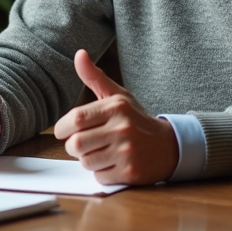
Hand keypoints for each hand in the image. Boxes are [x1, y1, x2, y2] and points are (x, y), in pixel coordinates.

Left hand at [52, 49, 177, 185]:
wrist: (169, 145)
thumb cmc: (135, 119)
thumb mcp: (118, 96)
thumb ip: (94, 77)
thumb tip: (79, 54)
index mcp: (116, 107)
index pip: (76, 119)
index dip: (62, 128)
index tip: (63, 131)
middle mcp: (122, 128)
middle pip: (77, 144)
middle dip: (73, 147)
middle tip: (81, 144)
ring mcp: (127, 152)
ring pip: (86, 162)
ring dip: (87, 159)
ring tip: (99, 152)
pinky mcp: (131, 173)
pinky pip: (99, 176)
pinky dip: (101, 172)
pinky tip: (112, 163)